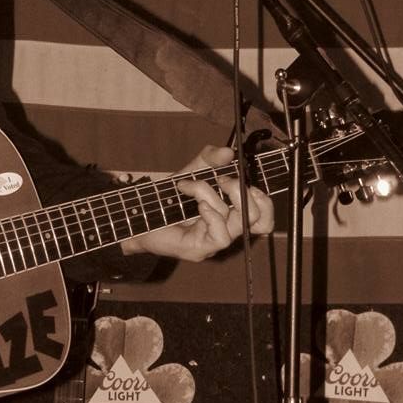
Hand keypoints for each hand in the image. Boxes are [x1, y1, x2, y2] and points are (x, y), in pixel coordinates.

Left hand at [121, 145, 272, 261]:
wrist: (138, 215)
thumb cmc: (166, 199)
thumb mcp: (190, 172)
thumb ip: (208, 160)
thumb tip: (228, 152)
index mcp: (229, 215)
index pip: (265, 218)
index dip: (264, 199)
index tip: (244, 179)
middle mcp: (226, 230)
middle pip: (259, 218)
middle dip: (239, 190)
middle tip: (219, 179)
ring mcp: (214, 242)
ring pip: (236, 222)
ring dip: (212, 195)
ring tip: (190, 187)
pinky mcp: (201, 250)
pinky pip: (222, 236)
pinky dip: (211, 214)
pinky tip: (197, 206)